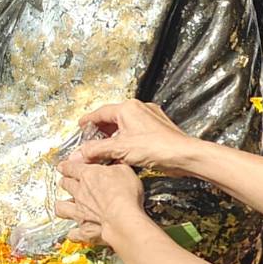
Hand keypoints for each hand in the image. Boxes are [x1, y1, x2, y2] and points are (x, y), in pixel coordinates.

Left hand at [56, 157, 145, 248]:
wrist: (123, 218)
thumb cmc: (124, 194)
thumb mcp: (124, 170)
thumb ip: (115, 167)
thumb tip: (115, 165)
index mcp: (88, 175)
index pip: (71, 167)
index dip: (66, 166)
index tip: (64, 166)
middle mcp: (80, 193)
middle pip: (65, 185)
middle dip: (65, 183)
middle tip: (67, 182)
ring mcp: (79, 212)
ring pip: (61, 208)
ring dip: (62, 206)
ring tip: (65, 206)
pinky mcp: (84, 230)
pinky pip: (73, 233)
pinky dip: (73, 233)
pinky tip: (75, 232)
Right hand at [78, 100, 198, 172]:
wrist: (184, 155)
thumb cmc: (158, 147)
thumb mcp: (120, 149)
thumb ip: (96, 151)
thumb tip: (79, 154)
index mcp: (128, 108)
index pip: (100, 112)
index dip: (88, 121)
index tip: (81, 126)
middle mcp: (139, 109)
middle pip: (112, 118)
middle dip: (100, 131)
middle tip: (90, 141)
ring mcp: (150, 118)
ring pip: (125, 126)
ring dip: (114, 138)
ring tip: (105, 150)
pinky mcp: (158, 129)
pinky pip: (136, 132)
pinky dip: (126, 141)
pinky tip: (123, 153)